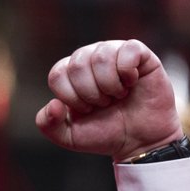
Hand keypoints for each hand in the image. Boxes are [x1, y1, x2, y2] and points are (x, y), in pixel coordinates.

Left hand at [35, 40, 183, 161]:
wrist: (141, 140)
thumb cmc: (105, 133)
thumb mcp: (69, 137)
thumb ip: (48, 125)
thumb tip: (53, 104)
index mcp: (69, 73)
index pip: (57, 75)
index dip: (71, 98)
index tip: (87, 109)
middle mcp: (90, 57)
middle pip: (78, 65)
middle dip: (91, 93)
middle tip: (105, 103)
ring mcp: (114, 52)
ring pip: (101, 57)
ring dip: (110, 85)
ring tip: (118, 95)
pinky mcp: (139, 53)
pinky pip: (128, 49)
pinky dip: (128, 72)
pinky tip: (132, 83)